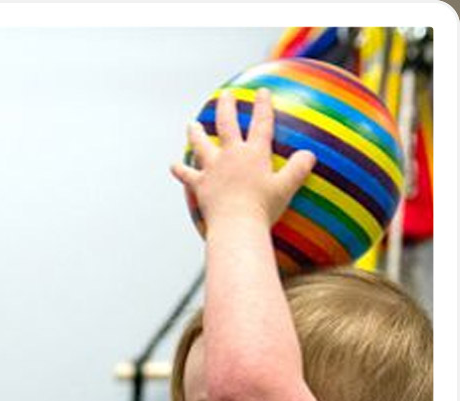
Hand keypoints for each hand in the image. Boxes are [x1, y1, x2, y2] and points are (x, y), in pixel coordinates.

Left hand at [171, 88, 315, 229]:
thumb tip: (309, 155)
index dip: (262, 105)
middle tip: (225, 95)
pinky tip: (173, 165)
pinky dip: (180, 169)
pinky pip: (187, 175)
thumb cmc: (263, 208)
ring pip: (201, 144)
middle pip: (226, 124)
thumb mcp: (286, 188)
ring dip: (195, 133)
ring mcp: (212, 168)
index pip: (261, 124)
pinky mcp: (200, 184)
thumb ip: (299, 169)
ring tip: (191, 125)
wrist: (236, 225)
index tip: (261, 91)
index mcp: (254, 154)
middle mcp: (231, 156)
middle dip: (226, 106)